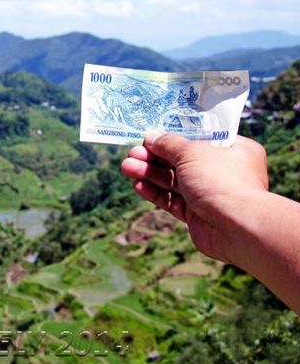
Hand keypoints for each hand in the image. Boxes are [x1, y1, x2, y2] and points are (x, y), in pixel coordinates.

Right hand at [120, 132, 268, 264]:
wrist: (237, 227)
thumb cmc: (220, 180)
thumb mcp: (191, 152)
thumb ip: (169, 143)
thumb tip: (152, 136)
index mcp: (233, 149)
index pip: (198, 138)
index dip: (172, 137)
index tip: (149, 136)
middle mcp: (222, 171)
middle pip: (181, 160)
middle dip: (153, 157)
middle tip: (131, 153)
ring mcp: (209, 194)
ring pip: (173, 181)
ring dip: (149, 173)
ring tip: (126, 168)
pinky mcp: (197, 214)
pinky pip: (172, 200)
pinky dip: (156, 192)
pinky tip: (138, 186)